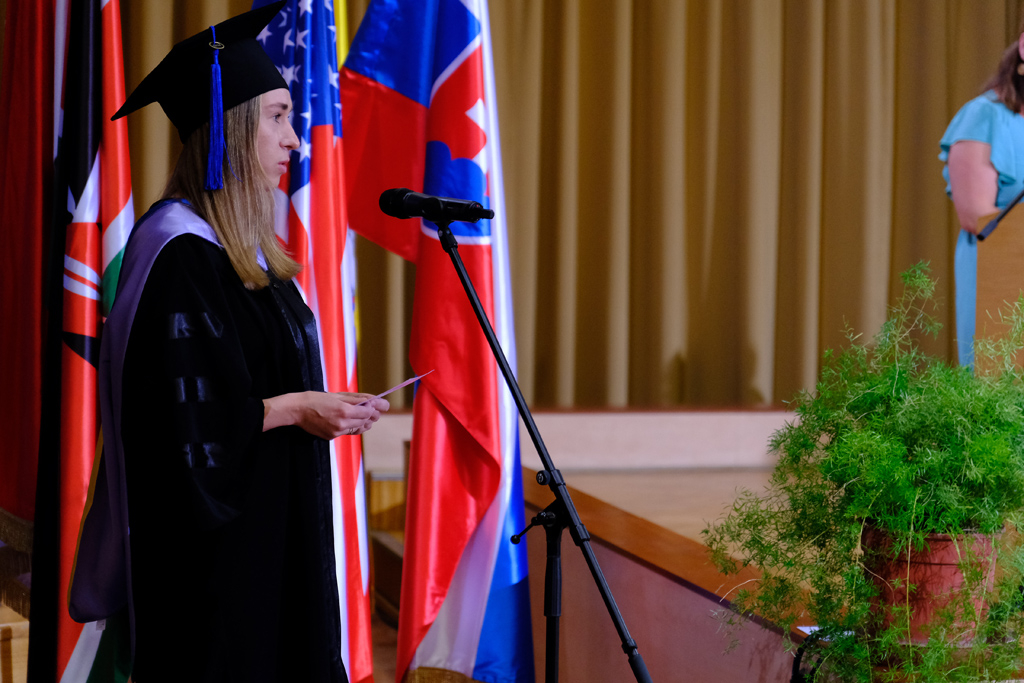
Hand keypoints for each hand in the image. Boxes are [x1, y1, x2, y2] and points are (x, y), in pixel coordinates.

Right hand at [262, 391, 389, 438]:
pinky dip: (352, 426)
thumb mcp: (338, 395)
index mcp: (344, 410)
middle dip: (372, 415)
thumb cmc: (317, 399)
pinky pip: (348, 432)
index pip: (368, 412)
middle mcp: (342, 423)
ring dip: (364, 422)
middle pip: (365, 421)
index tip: (383, 405)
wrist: (297, 410)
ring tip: (364, 415)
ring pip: (358, 428)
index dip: (376, 408)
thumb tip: (374, 400)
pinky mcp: (332, 437)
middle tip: (376, 410)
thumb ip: (358, 398)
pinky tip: (351, 420)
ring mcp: (336, 432)